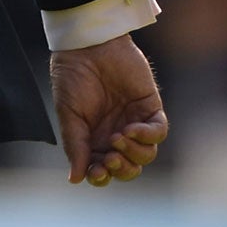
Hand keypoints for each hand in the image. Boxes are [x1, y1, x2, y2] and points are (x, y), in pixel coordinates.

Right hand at [51, 34, 167, 186]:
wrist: (88, 46)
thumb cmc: (71, 77)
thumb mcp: (68, 114)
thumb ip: (74, 145)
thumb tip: (75, 180)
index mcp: (92, 139)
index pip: (102, 169)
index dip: (102, 176)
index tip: (97, 171)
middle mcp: (115, 135)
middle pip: (128, 168)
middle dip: (121, 169)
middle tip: (111, 157)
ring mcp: (134, 122)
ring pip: (145, 155)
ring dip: (134, 153)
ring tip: (119, 137)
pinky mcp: (150, 109)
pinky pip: (158, 133)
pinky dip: (148, 136)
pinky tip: (132, 128)